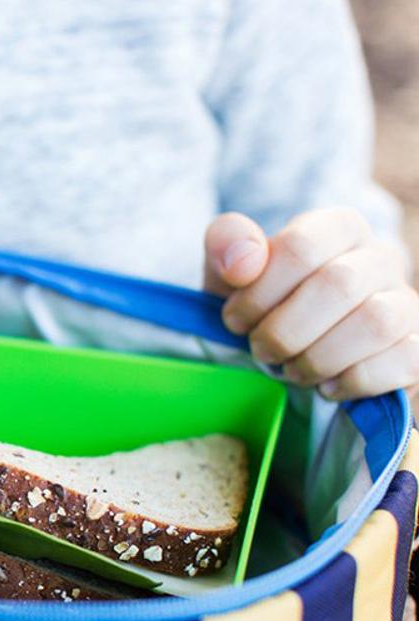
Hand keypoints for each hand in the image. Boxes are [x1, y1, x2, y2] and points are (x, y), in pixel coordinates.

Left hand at [204, 208, 415, 400]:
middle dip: (284, 330)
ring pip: (375, 323)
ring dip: (317, 358)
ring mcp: (405, 302)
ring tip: (290, 369)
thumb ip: (227, 244)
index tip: (234, 320)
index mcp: (337, 228)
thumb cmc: (263, 304)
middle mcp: (380, 258)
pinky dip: (352, 380)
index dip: (258, 292)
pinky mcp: (417, 347)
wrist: (291, 351)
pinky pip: (401, 361)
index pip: (301, 246)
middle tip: (260, 350)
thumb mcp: (232, 271)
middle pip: (338, 285)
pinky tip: (325, 385)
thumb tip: (242, 264)